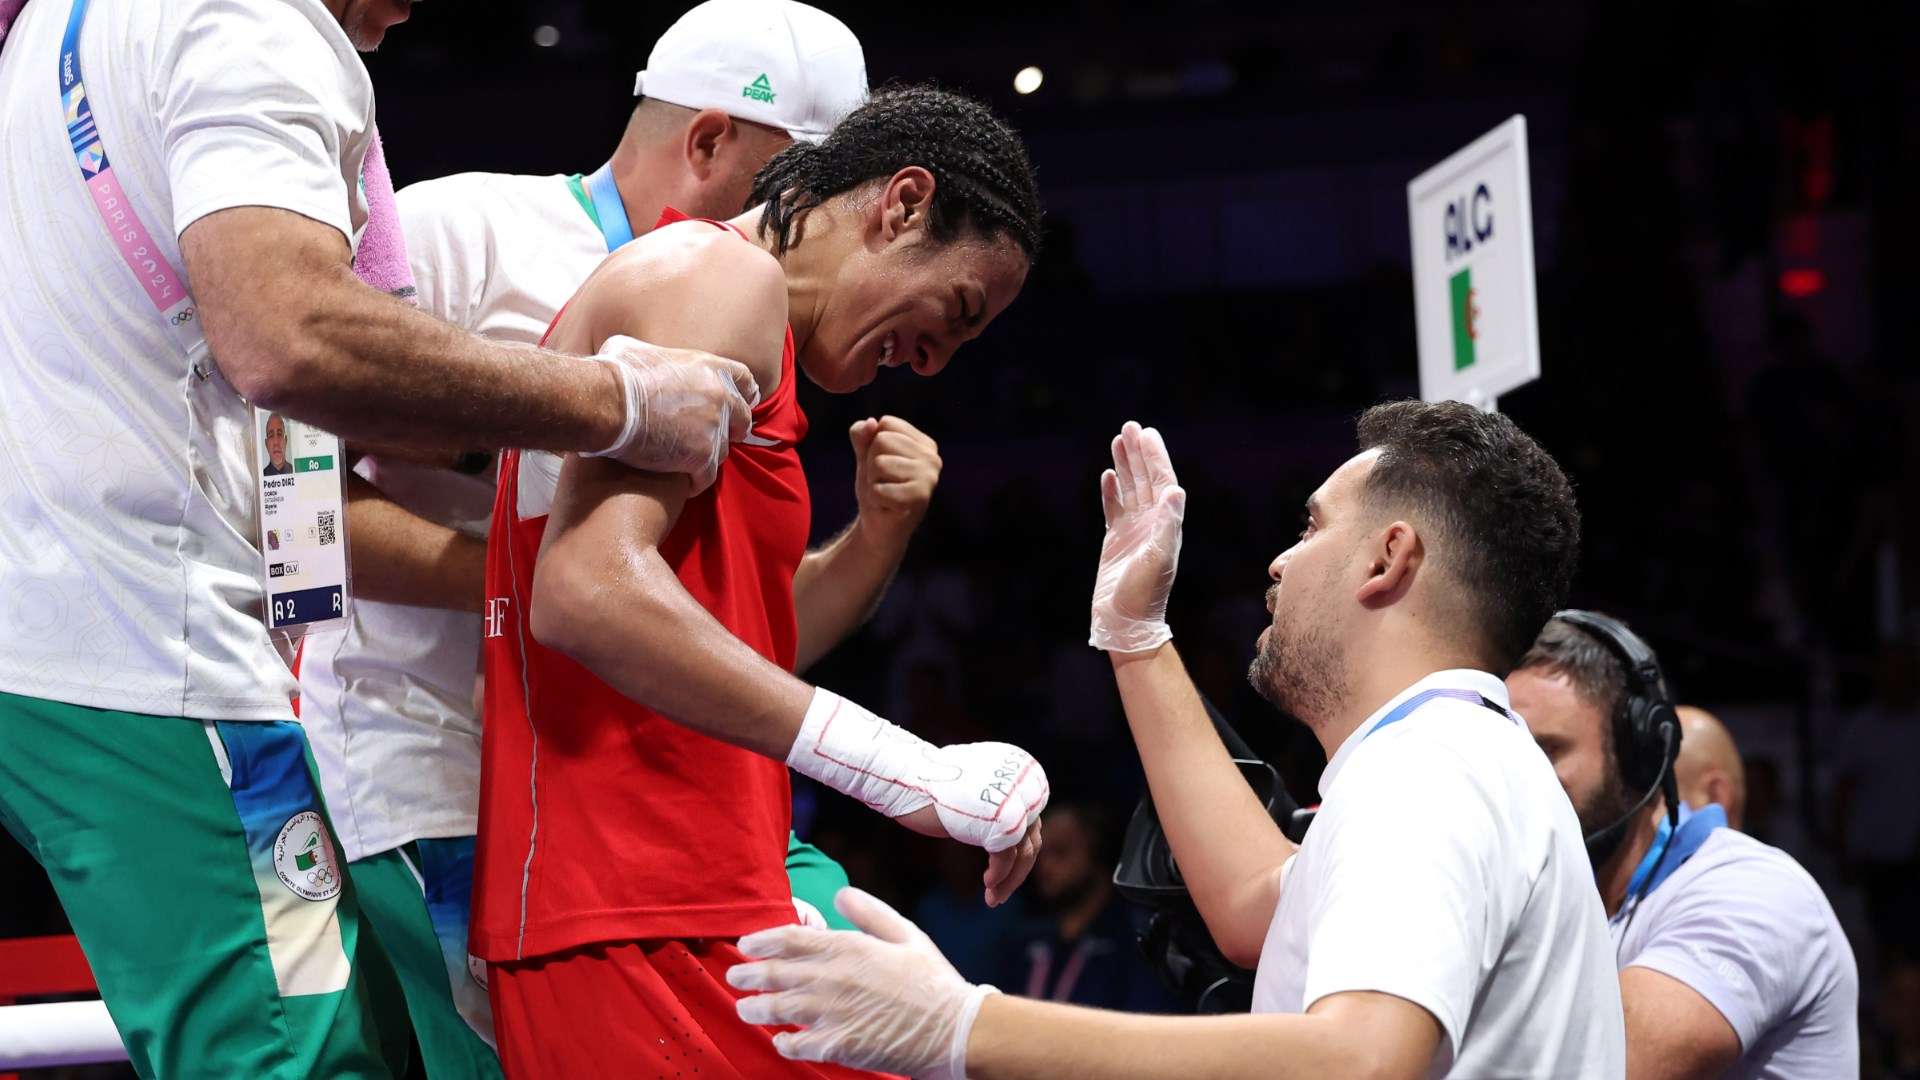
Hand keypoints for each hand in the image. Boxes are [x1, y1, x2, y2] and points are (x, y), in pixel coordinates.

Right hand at [585, 335, 759, 492]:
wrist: (606, 403)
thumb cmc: (614, 373)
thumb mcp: (636, 349)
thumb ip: (653, 354)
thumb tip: (638, 355)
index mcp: (709, 367)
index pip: (745, 380)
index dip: (743, 394)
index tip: (741, 403)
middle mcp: (720, 396)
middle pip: (742, 419)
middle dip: (731, 429)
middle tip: (712, 438)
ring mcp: (713, 428)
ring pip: (723, 451)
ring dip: (708, 457)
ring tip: (687, 461)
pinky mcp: (701, 457)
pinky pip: (706, 477)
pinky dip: (695, 482)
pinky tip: (683, 483)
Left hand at [730, 888, 995, 1079]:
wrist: (954, 1030)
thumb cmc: (931, 979)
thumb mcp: (905, 933)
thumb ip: (869, 911)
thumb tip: (839, 893)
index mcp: (848, 947)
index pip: (791, 938)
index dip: (763, 940)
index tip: (747, 944)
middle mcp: (833, 979)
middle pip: (775, 974)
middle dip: (748, 974)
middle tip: (734, 975)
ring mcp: (832, 1014)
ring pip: (778, 1010)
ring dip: (755, 1008)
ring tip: (744, 1008)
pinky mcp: (838, 1046)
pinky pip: (797, 1044)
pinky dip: (783, 1041)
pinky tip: (780, 1039)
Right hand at [788, 690, 1048, 905]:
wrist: (906, 777)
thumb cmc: (931, 785)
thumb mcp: (976, 790)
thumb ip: (998, 805)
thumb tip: (1013, 835)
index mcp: (1021, 770)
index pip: (1031, 820)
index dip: (1020, 851)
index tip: (1006, 874)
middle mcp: (1025, 783)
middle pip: (1032, 837)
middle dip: (1018, 870)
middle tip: (1000, 893)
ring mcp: (1016, 801)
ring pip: (1025, 851)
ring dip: (1010, 880)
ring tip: (993, 899)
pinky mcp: (1002, 820)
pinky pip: (1007, 857)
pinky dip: (999, 876)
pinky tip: (988, 888)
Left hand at [850, 416, 940, 546]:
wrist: (879, 528)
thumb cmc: (876, 488)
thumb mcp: (865, 456)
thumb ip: (862, 435)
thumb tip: (870, 423)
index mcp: (924, 444)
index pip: (886, 424)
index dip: (874, 445)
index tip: (884, 466)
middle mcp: (932, 458)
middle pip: (882, 441)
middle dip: (872, 463)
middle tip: (884, 482)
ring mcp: (929, 478)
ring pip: (879, 463)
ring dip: (873, 481)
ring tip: (885, 493)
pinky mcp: (919, 498)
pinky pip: (879, 488)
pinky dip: (875, 498)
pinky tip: (887, 506)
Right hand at [1089, 421, 1185, 652]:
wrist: (1126, 621)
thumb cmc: (1144, 593)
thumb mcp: (1158, 557)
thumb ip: (1167, 524)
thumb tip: (1175, 490)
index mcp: (1166, 524)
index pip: (1162, 481)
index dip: (1155, 457)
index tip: (1146, 434)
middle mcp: (1153, 523)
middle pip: (1146, 479)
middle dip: (1139, 453)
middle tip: (1130, 426)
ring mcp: (1134, 530)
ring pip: (1130, 489)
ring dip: (1125, 465)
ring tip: (1118, 440)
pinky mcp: (1116, 540)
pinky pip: (1114, 508)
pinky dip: (1112, 491)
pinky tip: (1108, 475)